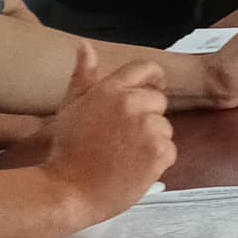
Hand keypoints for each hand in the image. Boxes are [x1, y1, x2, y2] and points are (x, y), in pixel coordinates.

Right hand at [37, 46, 174, 226]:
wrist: (68, 191)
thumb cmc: (67, 151)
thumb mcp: (69, 106)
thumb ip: (82, 76)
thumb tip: (85, 46)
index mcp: (111, 89)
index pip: (145, 68)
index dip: (153, 78)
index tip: (155, 87)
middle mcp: (132, 103)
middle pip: (158, 101)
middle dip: (148, 117)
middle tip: (124, 139)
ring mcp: (148, 128)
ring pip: (165, 128)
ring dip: (152, 141)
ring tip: (126, 156)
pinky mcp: (159, 152)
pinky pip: (170, 151)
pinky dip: (157, 162)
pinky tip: (134, 169)